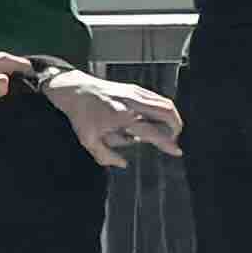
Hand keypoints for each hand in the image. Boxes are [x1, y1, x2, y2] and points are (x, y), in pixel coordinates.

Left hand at [43, 70, 178, 166]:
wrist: (75, 90)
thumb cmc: (81, 116)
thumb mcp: (89, 141)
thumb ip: (106, 156)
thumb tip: (123, 163)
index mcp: (123, 118)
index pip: (153, 132)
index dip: (167, 143)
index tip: (176, 151)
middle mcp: (133, 104)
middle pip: (166, 112)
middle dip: (176, 127)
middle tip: (173, 139)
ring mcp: (136, 93)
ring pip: (165, 103)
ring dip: (173, 117)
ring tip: (169, 129)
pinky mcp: (135, 88)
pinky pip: (158, 98)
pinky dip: (164, 109)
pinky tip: (159, 118)